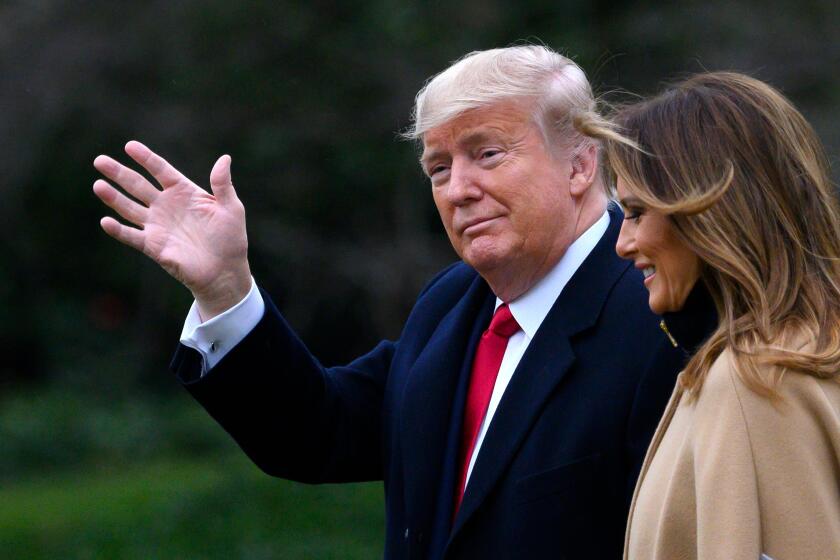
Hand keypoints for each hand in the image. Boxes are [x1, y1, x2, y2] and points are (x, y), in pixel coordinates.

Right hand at [93, 141, 251, 319]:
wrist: (225, 271)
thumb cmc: (231, 239)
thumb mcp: (231, 208)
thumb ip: (223, 184)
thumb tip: (225, 158)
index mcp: (184, 192)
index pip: (161, 170)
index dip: (146, 158)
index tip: (129, 146)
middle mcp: (166, 206)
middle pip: (138, 185)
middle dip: (119, 173)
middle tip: (100, 160)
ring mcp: (157, 225)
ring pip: (129, 208)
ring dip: (113, 197)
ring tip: (98, 185)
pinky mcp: (153, 246)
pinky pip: (131, 236)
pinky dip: (118, 230)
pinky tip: (105, 221)